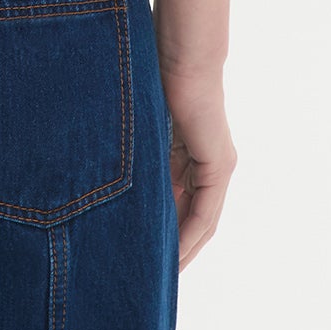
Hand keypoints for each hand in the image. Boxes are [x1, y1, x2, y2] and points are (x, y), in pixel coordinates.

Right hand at [158, 61, 236, 269]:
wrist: (181, 56)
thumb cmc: (155, 76)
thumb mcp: (143, 126)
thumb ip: (138, 152)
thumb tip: (111, 173)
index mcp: (192, 153)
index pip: (181, 202)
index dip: (165, 229)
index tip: (143, 251)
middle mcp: (211, 164)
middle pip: (193, 218)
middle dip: (173, 246)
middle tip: (149, 273)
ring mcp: (219, 165)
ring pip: (201, 220)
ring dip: (182, 247)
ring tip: (159, 272)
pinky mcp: (219, 165)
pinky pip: (205, 212)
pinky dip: (189, 234)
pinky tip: (173, 254)